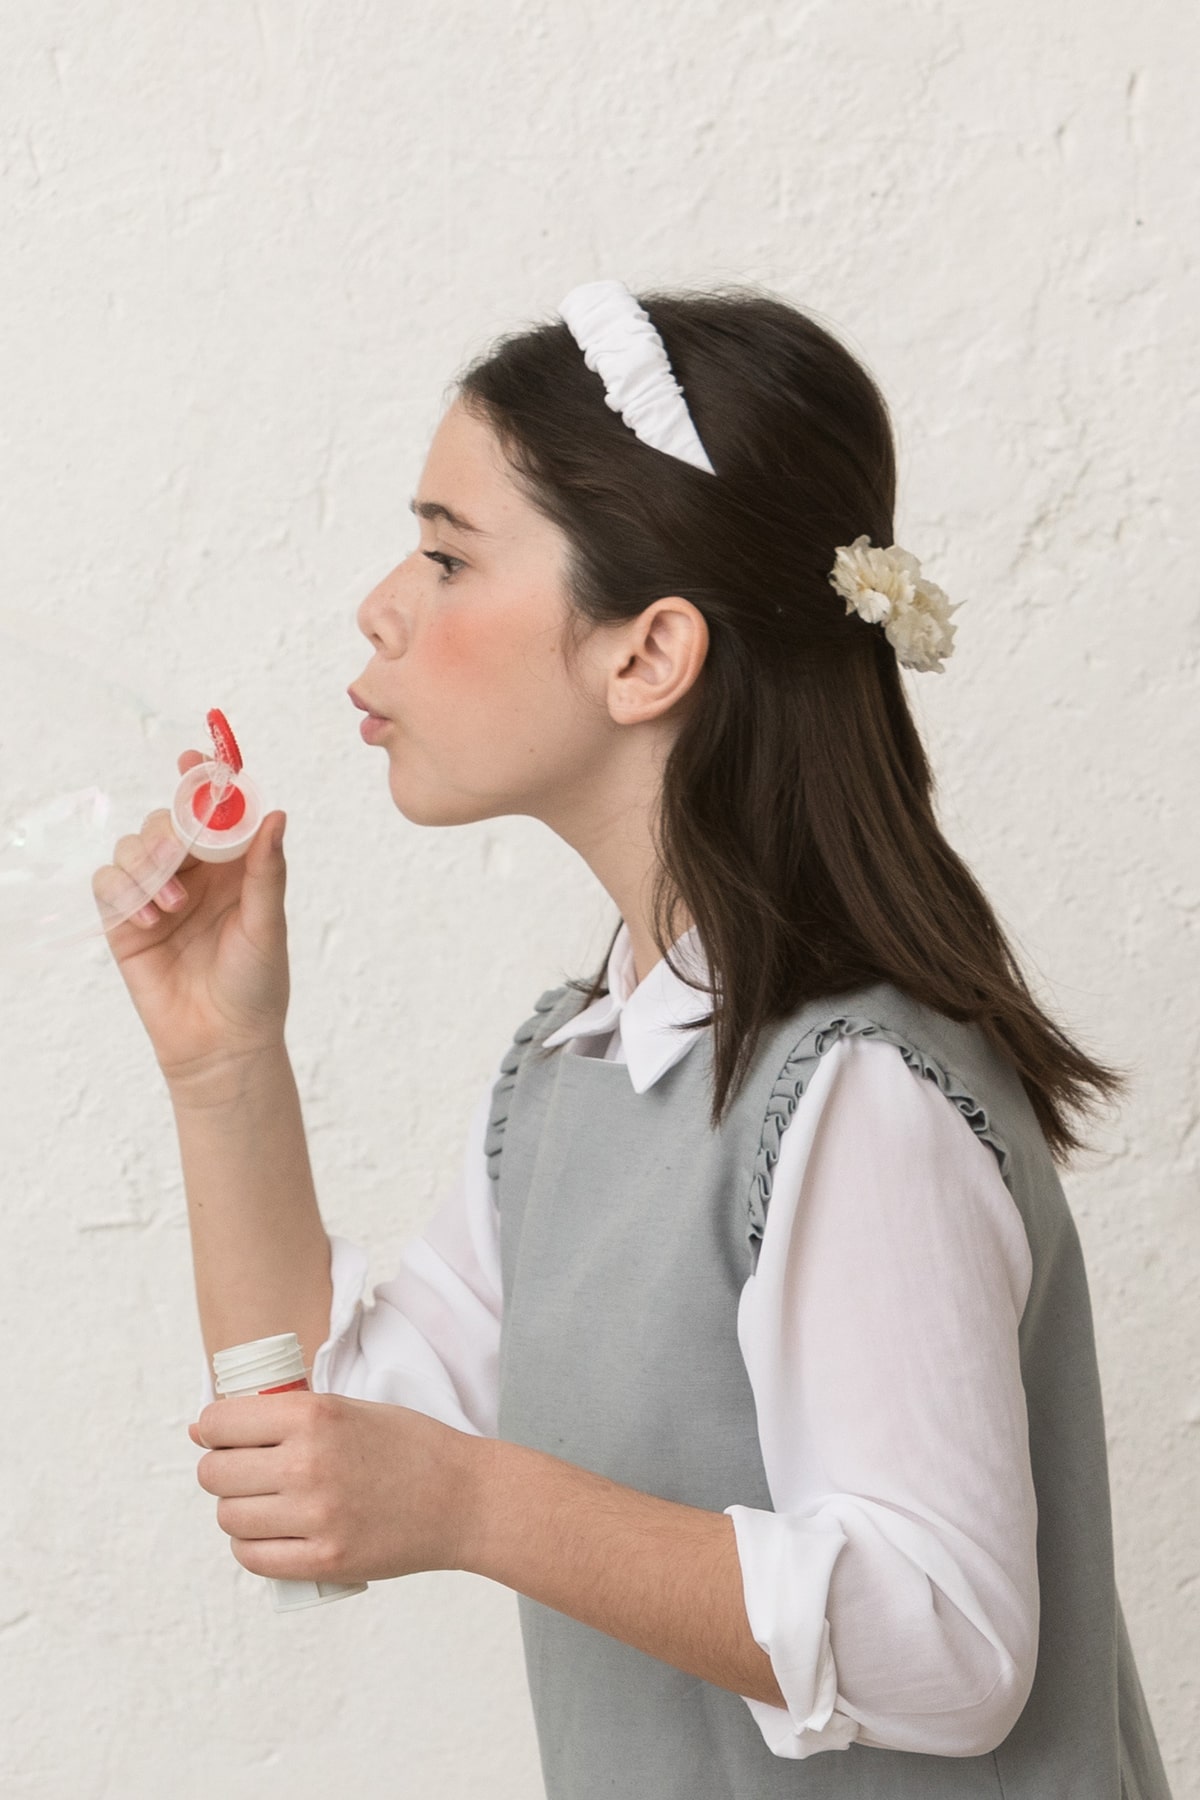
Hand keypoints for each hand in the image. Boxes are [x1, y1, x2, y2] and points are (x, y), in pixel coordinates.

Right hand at [96, 750, 290, 1086]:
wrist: (223, 1043)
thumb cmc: (257, 985)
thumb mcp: (267, 924)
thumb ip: (267, 871)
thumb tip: (277, 815)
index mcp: (234, 868)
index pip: (215, 813)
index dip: (204, 781)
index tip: (196, 758)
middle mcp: (195, 874)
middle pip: (168, 821)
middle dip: (171, 826)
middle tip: (181, 846)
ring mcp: (158, 895)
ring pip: (134, 846)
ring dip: (148, 864)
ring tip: (172, 904)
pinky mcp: (126, 922)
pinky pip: (109, 884)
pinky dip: (124, 891)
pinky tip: (150, 917)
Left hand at [189, 1392, 484, 1585]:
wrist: (463, 1498)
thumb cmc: (407, 1446)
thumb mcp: (348, 1408)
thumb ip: (283, 1415)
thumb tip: (200, 1429)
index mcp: (313, 1415)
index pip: (220, 1423)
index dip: (212, 1429)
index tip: (222, 1435)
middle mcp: (307, 1464)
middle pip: (215, 1474)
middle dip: (220, 1471)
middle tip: (245, 1471)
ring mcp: (316, 1516)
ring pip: (230, 1518)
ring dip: (237, 1510)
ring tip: (263, 1503)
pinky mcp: (326, 1559)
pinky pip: (254, 1558)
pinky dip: (252, 1547)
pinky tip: (269, 1534)